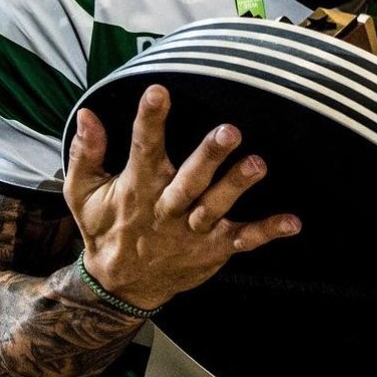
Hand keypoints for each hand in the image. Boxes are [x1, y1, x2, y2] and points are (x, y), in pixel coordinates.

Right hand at [64, 85, 300, 310]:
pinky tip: (293, 222)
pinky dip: (268, 231)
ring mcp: (193, 230)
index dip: (150, 120)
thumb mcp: (84, 193)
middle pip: (190, 179)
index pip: (143, 148)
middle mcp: (167, 208)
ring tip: (259, 164)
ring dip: (238, 185)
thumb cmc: (106, 227)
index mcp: (137, 188)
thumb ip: (86, 153)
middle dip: (209, 156)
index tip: (158, 91)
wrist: (120, 285)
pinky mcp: (214, 248)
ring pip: (216, 206)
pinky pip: (243, 240)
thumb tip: (87, 114)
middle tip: (229, 130)